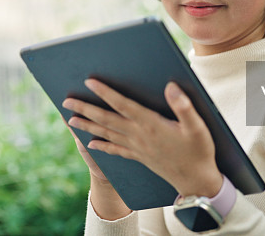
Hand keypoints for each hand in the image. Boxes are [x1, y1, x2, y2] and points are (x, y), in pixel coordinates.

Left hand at [63, 79, 222, 197]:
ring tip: (70, 119)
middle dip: (86, 109)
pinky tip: (90, 144)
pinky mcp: (139, 157)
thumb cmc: (199, 151)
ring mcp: (137, 148)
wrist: (197, 182)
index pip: (122, 105)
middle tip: (66, 101)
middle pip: (107, 119)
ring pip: (107, 134)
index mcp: (150, 124)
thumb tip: (170, 87)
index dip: (105, 93)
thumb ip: (183, 106)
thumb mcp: (197, 127)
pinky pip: (115, 150)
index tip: (90, 82)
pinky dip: (101, 146)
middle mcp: (139, 136)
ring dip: (87, 126)